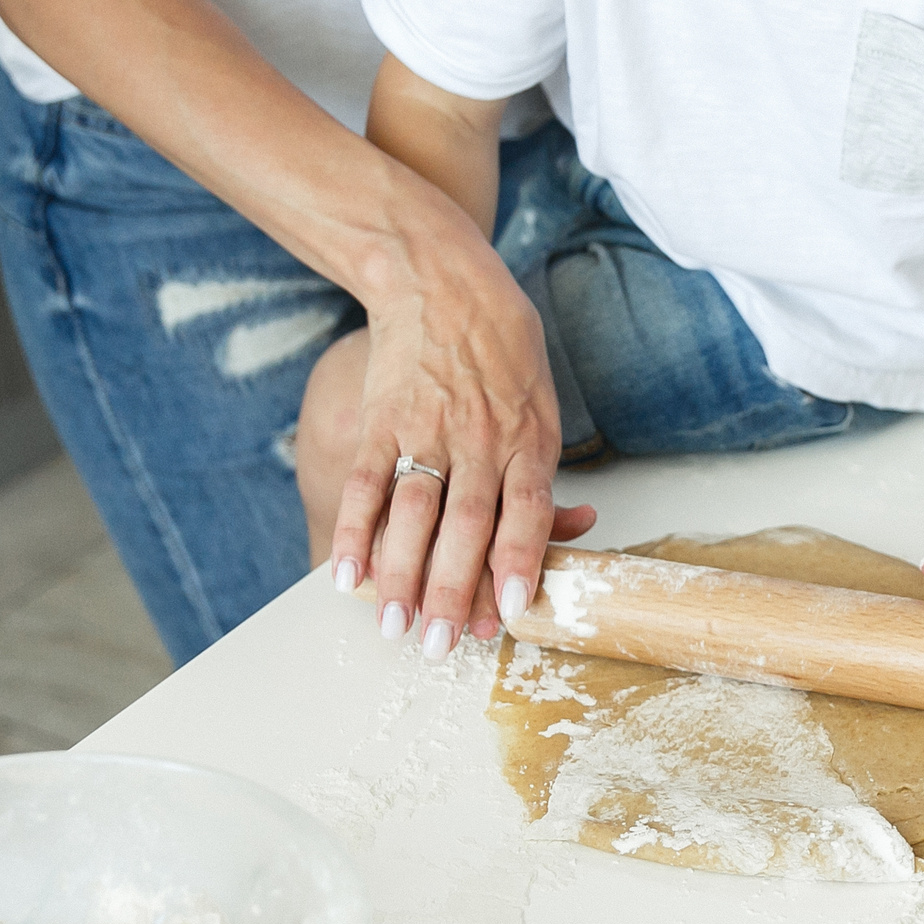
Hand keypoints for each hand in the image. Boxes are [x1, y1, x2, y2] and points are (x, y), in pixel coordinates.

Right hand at [313, 241, 594, 657]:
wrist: (441, 279)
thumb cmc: (502, 351)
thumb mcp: (543, 405)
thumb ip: (544, 473)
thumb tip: (576, 526)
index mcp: (528, 438)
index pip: (525, 509)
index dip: (519, 561)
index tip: (509, 610)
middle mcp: (479, 437)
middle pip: (466, 523)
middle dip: (453, 589)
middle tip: (441, 644)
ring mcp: (426, 427)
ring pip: (413, 511)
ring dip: (401, 574)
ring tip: (393, 625)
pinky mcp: (381, 418)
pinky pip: (365, 482)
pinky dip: (354, 530)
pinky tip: (347, 574)